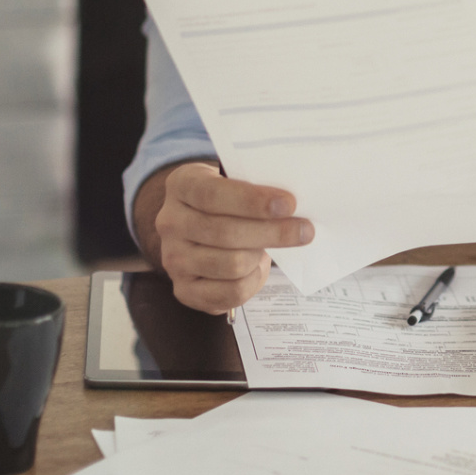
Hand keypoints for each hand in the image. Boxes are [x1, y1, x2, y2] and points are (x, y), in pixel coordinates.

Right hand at [152, 163, 313, 314]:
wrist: (200, 228)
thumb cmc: (227, 202)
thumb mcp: (234, 181)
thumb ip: (255, 186)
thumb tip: (292, 206)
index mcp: (181, 185)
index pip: (212, 194)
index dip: (252, 201)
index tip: (289, 204)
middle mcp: (170, 222)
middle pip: (226, 233)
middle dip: (273, 232)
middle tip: (305, 230)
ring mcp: (173, 259)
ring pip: (232, 264)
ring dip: (261, 256)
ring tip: (271, 248)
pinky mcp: (184, 290)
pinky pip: (230, 292)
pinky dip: (253, 281)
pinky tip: (256, 268)